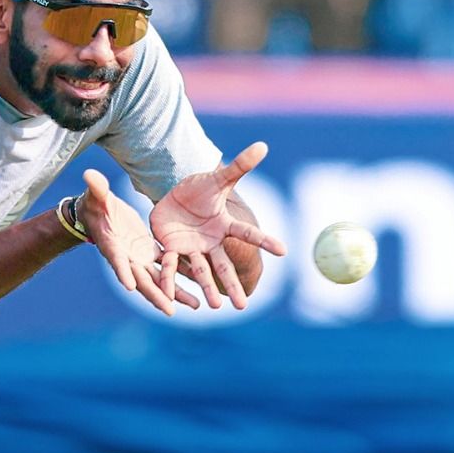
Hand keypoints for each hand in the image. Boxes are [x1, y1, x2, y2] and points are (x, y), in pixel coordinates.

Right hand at [78, 169, 199, 315]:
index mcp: (112, 245)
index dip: (122, 271)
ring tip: (196, 304)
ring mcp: (139, 257)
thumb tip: (89, 174)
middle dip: (156, 295)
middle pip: (141, 279)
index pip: (116, 259)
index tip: (130, 285)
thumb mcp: (96, 195)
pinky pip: (168, 264)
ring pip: (159, 278)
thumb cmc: (95, 203)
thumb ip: (96, 188)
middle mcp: (126, 257)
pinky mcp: (149, 251)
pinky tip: (201, 279)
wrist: (100, 212)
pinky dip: (183, 272)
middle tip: (170, 310)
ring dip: (175, 292)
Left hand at [149, 142, 287, 309]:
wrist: (174, 196)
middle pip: (223, 265)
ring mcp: (191, 248)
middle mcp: (210, 242)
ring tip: (216, 307)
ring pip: (200, 271)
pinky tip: (169, 295)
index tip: (284, 251)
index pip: (248, 233)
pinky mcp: (171, 248)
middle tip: (243, 306)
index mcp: (224, 225)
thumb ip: (240, 167)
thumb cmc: (199, 190)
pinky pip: (170, 264)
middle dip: (232, 284)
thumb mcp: (217, 179)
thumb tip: (263, 145)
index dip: (266, 240)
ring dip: (207, 288)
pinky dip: (169, 278)